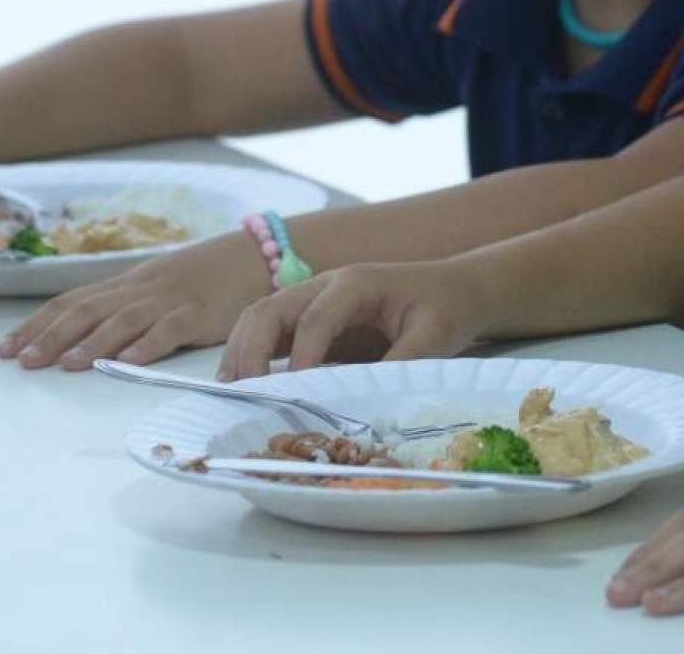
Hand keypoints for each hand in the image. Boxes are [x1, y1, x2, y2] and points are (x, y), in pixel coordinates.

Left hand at [0, 231, 270, 369]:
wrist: (254, 255)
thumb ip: (125, 306)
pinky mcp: (199, 313)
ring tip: (62, 364)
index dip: (36, 324)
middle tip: (19, 360)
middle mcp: (141, 289)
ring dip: (90, 342)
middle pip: (87, 309)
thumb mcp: (158, 286)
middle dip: (50, 335)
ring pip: (122, 319)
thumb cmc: (204, 277)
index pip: (71, 301)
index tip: (4, 348)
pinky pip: (170, 329)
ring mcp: (169, 300)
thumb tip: (81, 334)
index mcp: (127, 284)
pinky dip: (147, 345)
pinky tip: (127, 361)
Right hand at [217, 262, 485, 380]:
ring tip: (230, 391)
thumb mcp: (434, 337)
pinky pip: (271, 329)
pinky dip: (251, 353)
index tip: (293, 392)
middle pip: (272, 308)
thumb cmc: (445, 309)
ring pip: (261, 316)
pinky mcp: (311, 316)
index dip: (302, 356)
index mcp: (356, 283)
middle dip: (252, 350)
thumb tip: (367, 399)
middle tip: (244, 394)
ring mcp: (315, 298)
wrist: (453, 289)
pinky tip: (243, 384)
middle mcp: (326, 285)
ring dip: (241, 351)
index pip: (316, 318)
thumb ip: (400, 363)